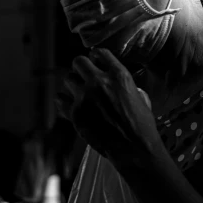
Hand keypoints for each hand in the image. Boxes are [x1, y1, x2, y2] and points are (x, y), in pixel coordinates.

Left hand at [56, 48, 160, 168]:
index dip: (96, 57)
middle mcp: (99, 82)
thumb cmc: (142, 125)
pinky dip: (64, 102)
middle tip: (84, 77)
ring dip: (73, 85)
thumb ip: (125, 86)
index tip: (95, 63)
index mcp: (119, 75)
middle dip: (81, 68)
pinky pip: (60, 99)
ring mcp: (85, 97)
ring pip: (67, 79)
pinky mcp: (75, 113)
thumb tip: (115, 84)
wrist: (133, 149)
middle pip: (78, 61)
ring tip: (79, 94)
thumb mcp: (140, 98)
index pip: (99, 53)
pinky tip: (71, 106)